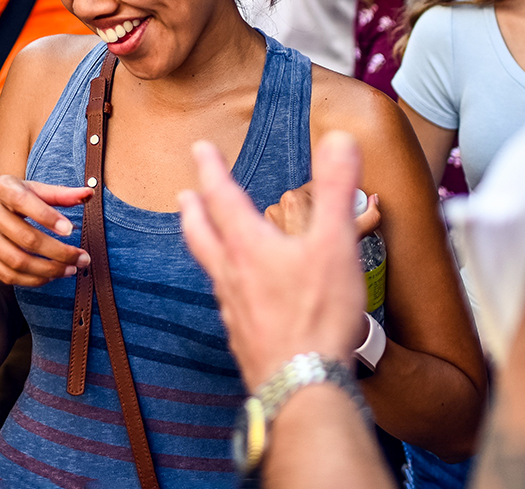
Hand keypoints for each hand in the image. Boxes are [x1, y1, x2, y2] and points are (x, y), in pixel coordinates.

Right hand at [0, 175, 92, 286]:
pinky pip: (6, 275)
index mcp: (1, 188)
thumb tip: (88, 195)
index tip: (71, 230)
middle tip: (82, 258)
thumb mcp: (27, 188)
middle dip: (59, 252)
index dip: (49, 218)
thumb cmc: (4, 196)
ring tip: (70, 269)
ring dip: (48, 270)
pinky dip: (31, 280)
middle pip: (26, 238)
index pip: (26, 203)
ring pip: (17, 261)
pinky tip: (49, 276)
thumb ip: (58, 194)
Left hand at [179, 132, 369, 389]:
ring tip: (209, 241)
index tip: (200, 149)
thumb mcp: (335, 243)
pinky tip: (238, 298)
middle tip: (184, 196)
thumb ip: (337, 189)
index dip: (211, 169)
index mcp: (249, 247)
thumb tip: (340, 139)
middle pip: (202, 235)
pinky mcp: (244, 338)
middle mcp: (232, 276)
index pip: (223, 197)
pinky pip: (228, 304)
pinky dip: (227, 288)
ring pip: (212, 269)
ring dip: (207, 247)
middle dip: (193, 211)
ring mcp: (234, 310)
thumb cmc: (318, 316)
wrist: (302, 385)